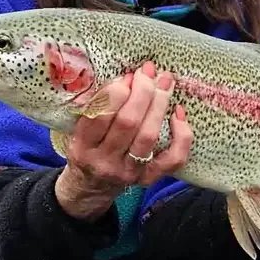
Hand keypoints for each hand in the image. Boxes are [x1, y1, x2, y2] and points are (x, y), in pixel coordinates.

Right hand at [54, 61, 192, 220]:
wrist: (90, 187)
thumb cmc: (87, 148)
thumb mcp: (79, 129)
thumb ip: (96, 106)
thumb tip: (128, 77)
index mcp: (83, 146)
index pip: (99, 116)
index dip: (116, 92)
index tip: (128, 75)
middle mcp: (105, 161)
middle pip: (128, 123)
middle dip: (142, 92)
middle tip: (149, 71)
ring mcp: (129, 172)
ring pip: (149, 136)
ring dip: (160, 104)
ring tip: (165, 82)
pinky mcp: (149, 179)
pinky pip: (172, 159)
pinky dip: (180, 135)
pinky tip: (179, 114)